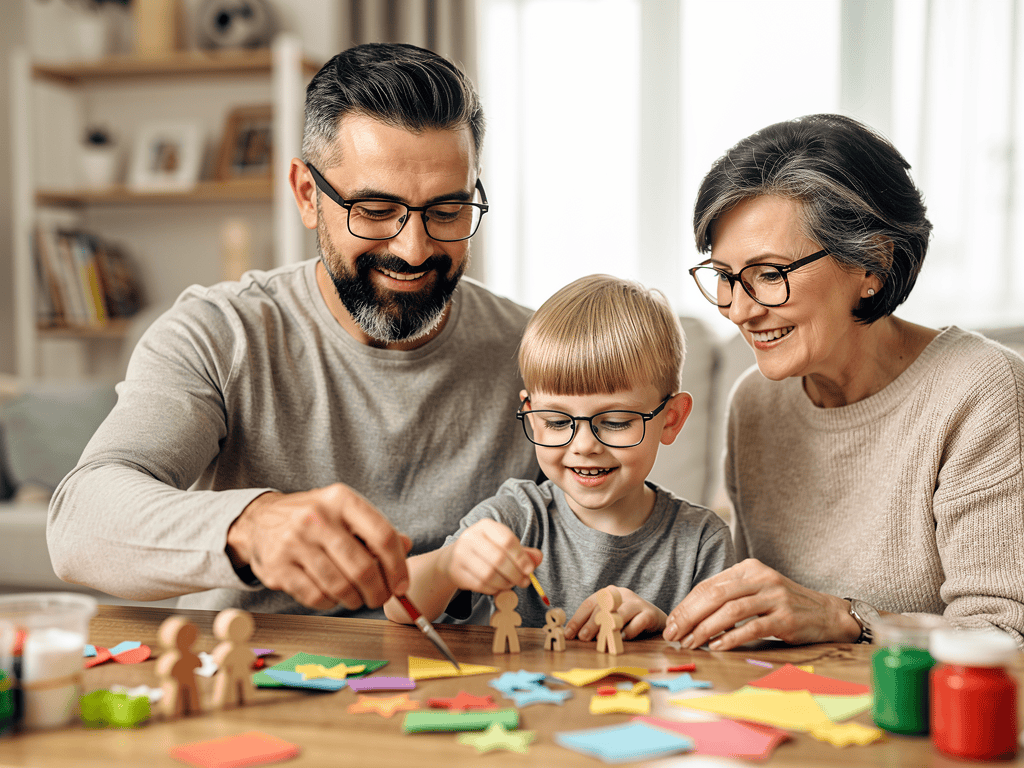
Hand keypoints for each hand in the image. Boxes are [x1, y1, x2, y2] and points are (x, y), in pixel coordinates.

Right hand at [226, 484, 411, 610]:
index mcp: (341, 499)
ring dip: (356, 600)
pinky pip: (316, 597)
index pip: (382, 536)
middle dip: (378, 591)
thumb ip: (375, 529)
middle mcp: (317, 517)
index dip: (398, 567)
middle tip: (380, 598)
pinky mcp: (278, 567)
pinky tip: (332, 596)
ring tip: (357, 598)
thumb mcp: (345, 511)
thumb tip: (407, 546)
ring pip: (340, 586)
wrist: (260, 520)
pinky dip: (331, 603)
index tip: (401, 585)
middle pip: (363, 567)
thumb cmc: (314, 518)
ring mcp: (294, 542)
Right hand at [441, 519, 541, 594]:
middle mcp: (471, 537)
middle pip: (498, 558)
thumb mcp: (502, 546)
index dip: (521, 557)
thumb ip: (522, 552)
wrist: (452, 559)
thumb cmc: (484, 551)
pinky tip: (498, 587)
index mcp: (485, 526)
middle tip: (524, 581)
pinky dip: (493, 589)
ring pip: (489, 574)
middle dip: (515, 573)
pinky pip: (480, 584)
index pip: (507, 540)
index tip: (530, 569)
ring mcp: (461, 554)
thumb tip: (538, 558)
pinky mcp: (456, 571)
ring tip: (511, 584)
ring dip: (505, 583)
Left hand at [565, 586, 666, 640]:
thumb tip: (576, 636)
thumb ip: (596, 622)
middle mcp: (621, 594)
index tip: (568, 633)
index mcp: (608, 593)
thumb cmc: (627, 619)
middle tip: (582, 638)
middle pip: (603, 608)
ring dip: (608, 628)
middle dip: (591, 624)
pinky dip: (629, 632)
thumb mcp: (610, 617)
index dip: (577, 619)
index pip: (589, 604)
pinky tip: (622, 639)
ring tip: (600, 641)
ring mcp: (636, 603)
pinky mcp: (649, 613)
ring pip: (619, 614)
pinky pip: (637, 623)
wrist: (655, 617)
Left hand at [662, 558, 859, 648]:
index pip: (709, 585)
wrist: (827, 613)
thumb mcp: (757, 589)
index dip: (687, 604)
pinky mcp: (786, 618)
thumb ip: (730, 595)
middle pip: (716, 595)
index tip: (672, 622)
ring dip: (706, 628)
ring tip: (691, 642)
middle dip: (690, 616)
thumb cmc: (784, 603)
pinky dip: (732, 637)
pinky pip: (752, 627)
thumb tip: (691, 614)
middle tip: (674, 634)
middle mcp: (761, 578)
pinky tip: (717, 646)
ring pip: (731, 610)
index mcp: (749, 568)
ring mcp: (775, 597)